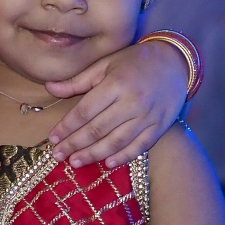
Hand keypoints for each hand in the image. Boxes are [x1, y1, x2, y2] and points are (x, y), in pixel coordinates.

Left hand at [44, 40, 187, 168]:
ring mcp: (147, 116)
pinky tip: (107, 163)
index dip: (67, 126)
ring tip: (75, 162)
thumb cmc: (134, 61)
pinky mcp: (159, 126)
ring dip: (94, 155)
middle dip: (75, 144)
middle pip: (97, 129)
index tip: (53, 138)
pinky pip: (139, 146)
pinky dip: (122, 157)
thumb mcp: (105, 64)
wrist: (174, 63)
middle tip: (58, 155)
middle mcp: (132, 102)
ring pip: (116, 142)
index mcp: (116, 84)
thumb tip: (49, 88)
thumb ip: (78, 80)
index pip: (85, 111)